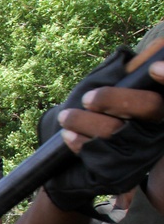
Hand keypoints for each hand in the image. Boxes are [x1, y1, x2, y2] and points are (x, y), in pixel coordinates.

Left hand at [40, 46, 163, 214]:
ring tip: (67, 117)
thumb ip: (126, 69)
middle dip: (113, 97)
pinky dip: (77, 141)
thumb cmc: (91, 114)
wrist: (67, 160)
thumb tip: (157, 48)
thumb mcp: (106, 85)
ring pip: (116, 130)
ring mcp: (142, 156)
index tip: (154, 69)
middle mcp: (158, 132)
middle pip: (151, 107)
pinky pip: (99, 153)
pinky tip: (69, 136)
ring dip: (83, 119)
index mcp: (160, 107)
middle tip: (87, 98)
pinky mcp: (121, 175)